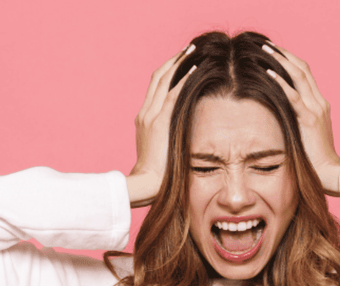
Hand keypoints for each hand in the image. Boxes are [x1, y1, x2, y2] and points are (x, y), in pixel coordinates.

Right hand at [126, 44, 196, 206]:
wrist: (145, 183)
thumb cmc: (157, 175)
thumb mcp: (161, 151)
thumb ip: (168, 139)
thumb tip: (183, 138)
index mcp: (144, 119)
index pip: (155, 88)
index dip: (167, 72)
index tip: (181, 62)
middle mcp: (145, 113)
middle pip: (157, 78)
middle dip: (173, 61)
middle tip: (187, 48)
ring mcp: (150, 116)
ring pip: (163, 80)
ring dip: (178, 63)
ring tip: (192, 50)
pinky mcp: (159, 121)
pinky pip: (173, 93)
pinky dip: (183, 78)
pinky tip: (194, 66)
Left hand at [263, 42, 339, 196]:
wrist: (329, 172)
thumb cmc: (314, 159)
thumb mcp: (306, 134)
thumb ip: (297, 122)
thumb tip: (278, 117)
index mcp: (320, 105)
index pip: (306, 76)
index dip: (292, 62)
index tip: (276, 53)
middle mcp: (320, 103)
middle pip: (303, 70)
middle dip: (285, 55)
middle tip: (268, 45)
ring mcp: (316, 110)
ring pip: (299, 76)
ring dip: (281, 61)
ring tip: (266, 50)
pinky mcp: (309, 120)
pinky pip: (293, 96)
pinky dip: (280, 82)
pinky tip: (268, 72)